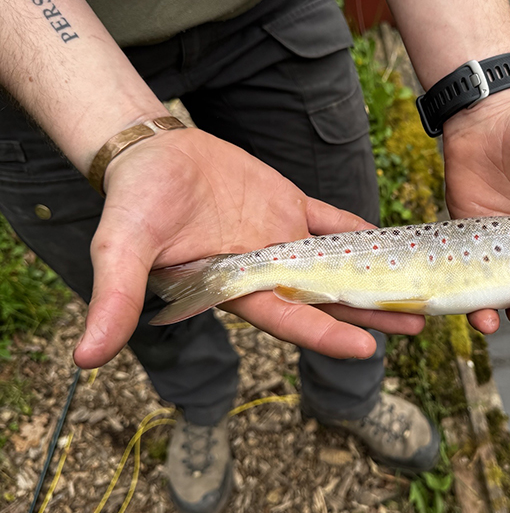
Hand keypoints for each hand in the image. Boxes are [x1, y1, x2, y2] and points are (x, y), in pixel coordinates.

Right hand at [74, 128, 423, 367]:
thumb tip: (87, 358)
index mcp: (233, 286)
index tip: (367, 349)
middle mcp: (264, 270)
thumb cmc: (134, 201)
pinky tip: (389, 243)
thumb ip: (114, 297)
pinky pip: (331, 222)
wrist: (150, 154)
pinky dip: (358, 231)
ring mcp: (279, 239)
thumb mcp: (121, 248)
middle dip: (368, 313)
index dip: (324, 334)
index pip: (286, 317)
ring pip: (335, 265)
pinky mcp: (287, 207)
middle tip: (418, 324)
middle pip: (324, 298)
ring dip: (373, 278)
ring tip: (417, 294)